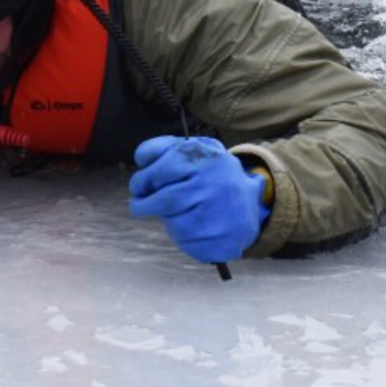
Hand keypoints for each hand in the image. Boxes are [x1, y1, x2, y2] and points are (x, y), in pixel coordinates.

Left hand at [129, 136, 269, 262]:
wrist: (248, 208)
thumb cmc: (211, 176)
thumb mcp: (195, 151)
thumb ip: (166, 147)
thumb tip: (140, 158)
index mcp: (208, 157)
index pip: (165, 168)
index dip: (144, 178)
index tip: (137, 186)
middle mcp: (216, 183)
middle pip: (166, 198)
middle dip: (145, 203)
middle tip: (137, 204)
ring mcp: (220, 213)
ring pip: (173, 221)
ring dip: (162, 217)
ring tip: (165, 212)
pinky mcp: (220, 239)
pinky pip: (184, 238)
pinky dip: (176, 232)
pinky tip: (184, 224)